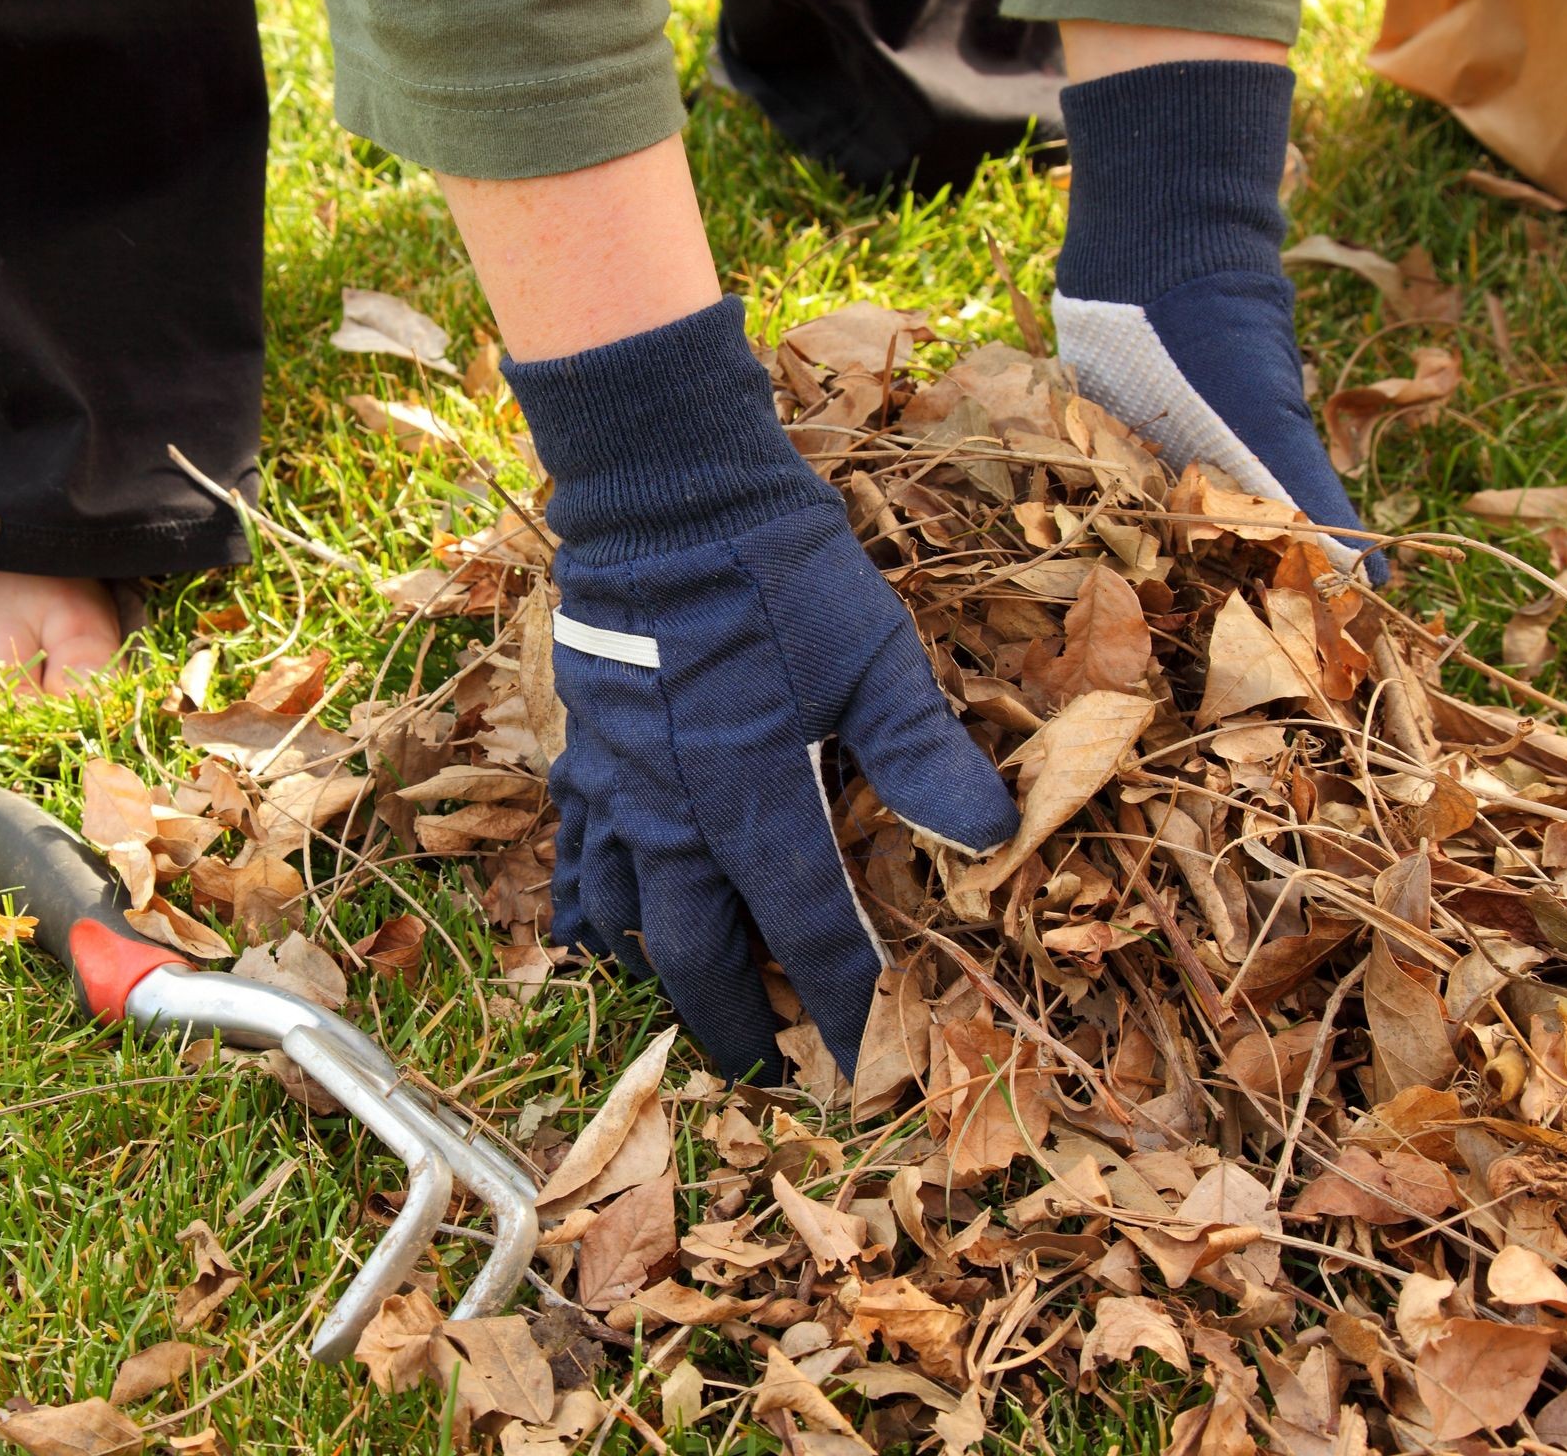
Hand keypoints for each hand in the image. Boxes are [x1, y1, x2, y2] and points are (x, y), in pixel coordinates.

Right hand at [506, 300, 1015, 1081]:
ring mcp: (619, 788)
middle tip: (763, 1066)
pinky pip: (573, 854)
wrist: (669, 502)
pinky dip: (586, 904)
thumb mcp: (878, 659)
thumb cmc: (782, 577)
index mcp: (755, 798)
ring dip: (658, 970)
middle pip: (694, 953)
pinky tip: (597, 925)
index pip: (804, 931)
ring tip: (688, 999)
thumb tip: (993, 839)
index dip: (837, 1000)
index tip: (856, 1057)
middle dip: (731, 1020)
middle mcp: (675, 815)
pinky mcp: (585, 754)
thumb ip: (926, 755)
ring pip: (623, 916)